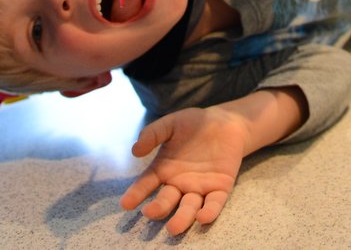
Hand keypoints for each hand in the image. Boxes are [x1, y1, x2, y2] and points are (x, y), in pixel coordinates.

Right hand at [120, 106, 247, 235]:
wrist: (224, 121)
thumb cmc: (194, 124)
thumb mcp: (170, 124)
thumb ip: (152, 134)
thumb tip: (135, 151)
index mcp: (164, 169)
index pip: (147, 184)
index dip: (136, 194)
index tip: (126, 204)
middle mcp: (179, 183)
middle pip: (166, 200)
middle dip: (158, 208)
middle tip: (149, 212)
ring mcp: (199, 187)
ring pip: (189, 207)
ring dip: (182, 218)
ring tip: (173, 228)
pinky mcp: (220, 188)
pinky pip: (214, 203)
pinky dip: (210, 211)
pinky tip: (203, 218)